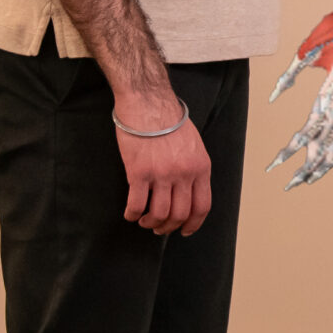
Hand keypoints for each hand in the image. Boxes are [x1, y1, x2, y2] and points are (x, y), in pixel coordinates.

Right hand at [115, 89, 211, 236]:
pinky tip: (130, 214)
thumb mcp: (193, 144)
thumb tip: (189, 193)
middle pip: (180, 214)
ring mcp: (161, 174)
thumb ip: (194, 168)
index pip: (202, 206)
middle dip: (169, 227)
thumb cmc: (168, 120)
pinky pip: (136, 204)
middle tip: (159, 228)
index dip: (193, 224)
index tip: (184, 231)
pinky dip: (132, 214)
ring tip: (144, 221)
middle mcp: (184, 173)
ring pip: (159, 214)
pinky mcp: (139, 172)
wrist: (148, 102)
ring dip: (150, 223)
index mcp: (201, 167)